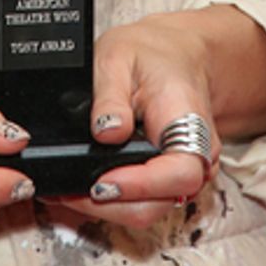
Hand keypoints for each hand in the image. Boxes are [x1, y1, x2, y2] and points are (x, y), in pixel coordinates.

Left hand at [47, 13, 218, 231]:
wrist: (175, 58)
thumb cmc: (152, 56)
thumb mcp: (120, 56)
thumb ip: (111, 95)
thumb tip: (105, 133)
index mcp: (190, 121)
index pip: (179, 172)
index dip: (139, 185)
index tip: (101, 182)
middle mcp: (196, 156)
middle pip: (159, 203)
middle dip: (111, 204)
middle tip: (69, 189)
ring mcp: (185, 174)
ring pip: (148, 210)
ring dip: (108, 207)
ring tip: (70, 189)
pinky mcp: (169, 183)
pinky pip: (144, 202)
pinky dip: (113, 201)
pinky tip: (85, 185)